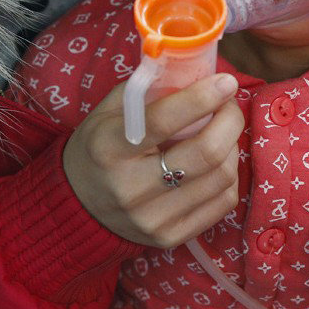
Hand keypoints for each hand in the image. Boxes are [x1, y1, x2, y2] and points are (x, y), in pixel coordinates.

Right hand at [63, 73, 243, 247]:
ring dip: (231, 146)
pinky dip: (228, 175)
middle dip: (229, 120)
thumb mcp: (108, 111)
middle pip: (205, 152)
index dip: (203, 98)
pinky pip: (222, 202)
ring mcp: (152, 218)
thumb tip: (195, 71)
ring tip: (221, 131)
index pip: (164, 121)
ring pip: (221, 178)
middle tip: (228, 104)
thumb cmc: (99, 147)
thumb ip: (148, 89)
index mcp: (109, 148)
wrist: (77, 206)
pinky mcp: (170, 237)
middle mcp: (130, 188)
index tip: (226, 81)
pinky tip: (215, 161)